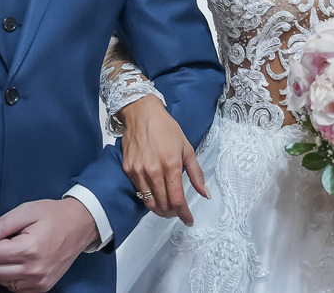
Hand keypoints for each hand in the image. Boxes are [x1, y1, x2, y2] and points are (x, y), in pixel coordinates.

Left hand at [0, 198, 97, 292]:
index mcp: (29, 249)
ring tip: (20, 250)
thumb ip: (1, 225)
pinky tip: (24, 262)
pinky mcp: (42, 288)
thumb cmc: (54, 215)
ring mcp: (39, 282)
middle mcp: (34, 270)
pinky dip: (13, 276)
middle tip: (11, 241)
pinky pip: (14, 288)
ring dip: (4, 266)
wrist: (80, 225)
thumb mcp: (27, 211)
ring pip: (1, 280)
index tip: (6, 233)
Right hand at [118, 95, 207, 224]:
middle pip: (163, 205)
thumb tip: (205, 193)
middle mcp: (153, 170)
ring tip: (167, 206)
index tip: (188, 220)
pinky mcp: (128, 169)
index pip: (177, 200)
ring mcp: (139, 171)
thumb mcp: (187, 148)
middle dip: (173, 213)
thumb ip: (196, 174)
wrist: (141, 114)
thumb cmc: (165, 128)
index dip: (184, 214)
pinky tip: (155, 193)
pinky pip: (139, 191)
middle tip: (178, 211)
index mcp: (171, 164)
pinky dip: (149, 197)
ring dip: (160, 209)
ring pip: (149, 202)